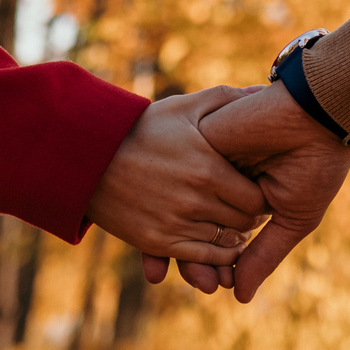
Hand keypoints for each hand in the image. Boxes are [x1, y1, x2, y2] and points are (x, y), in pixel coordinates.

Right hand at [86, 87, 267, 265]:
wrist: (89, 157)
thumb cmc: (140, 128)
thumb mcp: (181, 107)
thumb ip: (224, 99)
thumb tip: (259, 91)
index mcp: (208, 169)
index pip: (256, 198)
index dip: (261, 197)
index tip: (256, 191)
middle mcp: (195, 200)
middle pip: (245, 223)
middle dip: (250, 217)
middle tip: (247, 210)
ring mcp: (175, 224)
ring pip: (225, 244)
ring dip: (234, 237)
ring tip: (232, 226)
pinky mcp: (157, 242)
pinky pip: (201, 259)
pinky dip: (215, 257)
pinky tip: (216, 244)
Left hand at [142, 81, 349, 300]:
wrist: (317, 118)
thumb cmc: (316, 167)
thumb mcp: (293, 218)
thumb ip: (263, 255)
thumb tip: (239, 297)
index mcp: (244, 197)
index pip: (217, 233)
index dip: (212, 262)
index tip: (215, 286)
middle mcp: (221, 181)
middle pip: (192, 225)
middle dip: (191, 258)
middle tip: (202, 286)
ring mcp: (206, 162)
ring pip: (180, 208)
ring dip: (174, 240)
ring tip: (183, 272)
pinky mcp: (197, 143)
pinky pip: (173, 181)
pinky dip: (167, 211)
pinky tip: (167, 238)